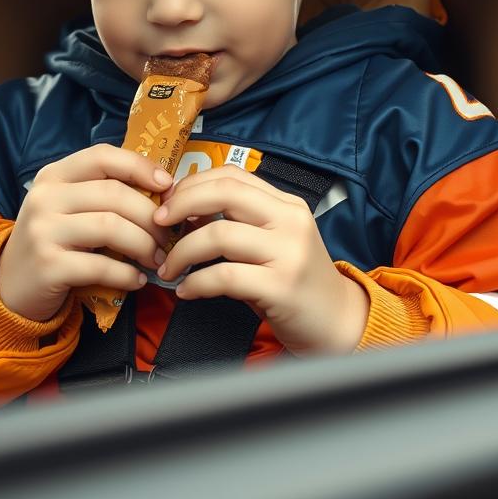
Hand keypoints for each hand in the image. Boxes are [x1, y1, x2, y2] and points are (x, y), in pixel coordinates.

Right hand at [0, 144, 171, 321]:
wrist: (9, 286)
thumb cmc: (53, 242)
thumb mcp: (68, 207)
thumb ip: (103, 194)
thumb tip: (162, 193)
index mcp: (54, 175)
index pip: (103, 156)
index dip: (139, 166)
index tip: (167, 185)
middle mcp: (45, 197)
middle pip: (113, 194)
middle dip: (150, 217)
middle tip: (167, 236)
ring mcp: (43, 230)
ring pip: (111, 227)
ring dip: (144, 245)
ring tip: (156, 259)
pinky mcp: (48, 266)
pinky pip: (101, 266)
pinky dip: (127, 275)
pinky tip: (137, 280)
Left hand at [154, 164, 368, 353]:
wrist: (339, 323)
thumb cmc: (295, 282)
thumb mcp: (272, 242)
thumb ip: (238, 221)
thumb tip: (184, 209)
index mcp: (286, 204)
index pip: (231, 175)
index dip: (193, 183)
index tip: (168, 201)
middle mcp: (290, 221)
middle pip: (224, 193)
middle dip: (181, 204)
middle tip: (158, 223)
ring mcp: (288, 253)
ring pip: (219, 235)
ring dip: (181, 252)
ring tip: (168, 267)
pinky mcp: (281, 287)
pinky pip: (224, 276)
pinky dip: (196, 283)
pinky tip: (186, 291)